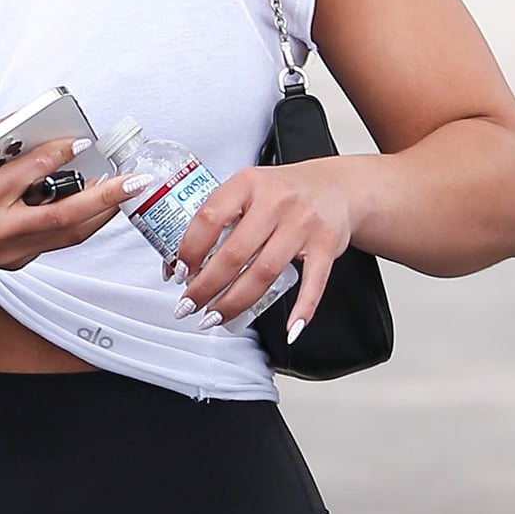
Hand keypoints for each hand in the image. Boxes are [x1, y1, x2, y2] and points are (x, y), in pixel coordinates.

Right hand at [0, 126, 132, 272]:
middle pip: (63, 213)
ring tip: (123, 191)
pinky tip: (95, 204)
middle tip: (135, 180)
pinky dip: (80, 222)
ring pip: (68, 233)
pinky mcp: (17, 261)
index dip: (62, 152)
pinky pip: (58, 240)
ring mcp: (9, 250)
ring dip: (101, 212)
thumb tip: (43, 119)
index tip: (83, 140)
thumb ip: (2, 136)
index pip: (32, 170)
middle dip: (105, 195)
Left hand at [169, 161, 354, 334]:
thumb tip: (181, 261)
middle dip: (205, 286)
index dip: (189, 249)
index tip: (179, 272)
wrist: (336, 186)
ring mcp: (302, 223)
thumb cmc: (284, 193)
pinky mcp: (326, 244)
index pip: (210, 217)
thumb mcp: (249, 189)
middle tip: (189, 305)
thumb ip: (221, 216)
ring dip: (235, 302)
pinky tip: (290, 329)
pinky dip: (302, 309)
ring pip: (264, 272)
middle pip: (234, 253)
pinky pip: (313, 283)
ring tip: (215, 317)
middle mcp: (276, 201)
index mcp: (248, 183)